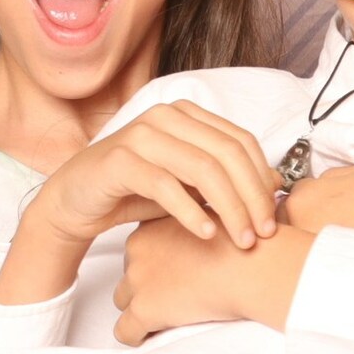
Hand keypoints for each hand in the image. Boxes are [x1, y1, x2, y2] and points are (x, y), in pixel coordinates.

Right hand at [0, 101, 283, 304]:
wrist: (76, 201)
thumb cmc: (135, 191)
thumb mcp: (187, 184)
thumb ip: (224, 179)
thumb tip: (276, 185)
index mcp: (187, 115)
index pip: (241, 141)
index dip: (263, 179)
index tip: (274, 217)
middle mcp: (166, 116)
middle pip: (227, 153)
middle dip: (252, 196)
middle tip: (262, 233)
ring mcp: (141, 134)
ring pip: (202, 168)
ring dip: (229, 207)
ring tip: (240, 239)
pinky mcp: (119, 160)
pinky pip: (165, 185)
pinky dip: (190, 212)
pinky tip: (206, 233)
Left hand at [113, 216, 312, 342]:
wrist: (252, 266)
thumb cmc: (244, 245)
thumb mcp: (211, 221)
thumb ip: (194, 228)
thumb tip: (198, 243)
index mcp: (152, 227)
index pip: (140, 250)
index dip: (157, 265)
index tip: (176, 275)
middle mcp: (138, 249)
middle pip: (130, 273)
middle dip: (148, 286)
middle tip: (177, 295)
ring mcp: (138, 280)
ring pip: (124, 301)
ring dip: (142, 309)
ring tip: (169, 317)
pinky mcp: (144, 309)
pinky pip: (125, 331)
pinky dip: (137, 336)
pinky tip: (155, 336)